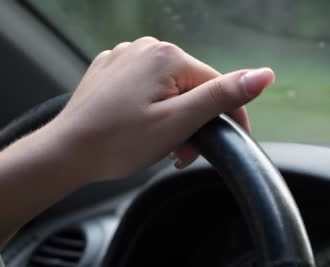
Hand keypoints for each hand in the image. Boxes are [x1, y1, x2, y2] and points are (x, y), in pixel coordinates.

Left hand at [46, 36, 274, 180]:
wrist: (66, 153)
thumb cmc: (117, 142)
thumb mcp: (178, 122)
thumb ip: (221, 96)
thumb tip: (263, 75)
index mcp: (167, 56)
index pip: (217, 84)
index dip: (228, 117)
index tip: (229, 143)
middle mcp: (145, 48)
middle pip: (191, 87)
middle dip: (194, 122)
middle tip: (179, 155)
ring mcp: (123, 58)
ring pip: (167, 90)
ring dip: (173, 120)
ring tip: (158, 147)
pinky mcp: (108, 72)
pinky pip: (143, 89)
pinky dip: (149, 111)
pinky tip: (137, 131)